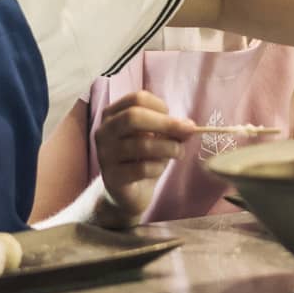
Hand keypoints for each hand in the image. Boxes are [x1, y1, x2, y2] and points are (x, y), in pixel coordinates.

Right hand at [93, 91, 194, 224]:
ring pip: (141, 144)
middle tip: (189, 131)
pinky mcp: (112, 177)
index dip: (160, 105)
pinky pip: (141, 168)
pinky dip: (158, 167)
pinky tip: (159, 169)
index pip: (136, 98)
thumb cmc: (143, 158)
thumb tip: (190, 127)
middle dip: (166, 123)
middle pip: (133, 117)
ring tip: (179, 153)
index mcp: (112, 114)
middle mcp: (104, 131)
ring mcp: (105, 155)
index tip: (174, 118)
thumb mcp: (159, 138)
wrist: (127, 193)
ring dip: (168, 148)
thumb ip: (173, 129)